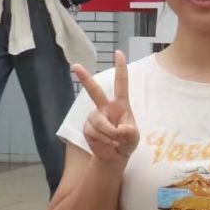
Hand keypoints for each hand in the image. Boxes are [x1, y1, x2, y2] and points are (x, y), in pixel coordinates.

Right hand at [70, 51, 138, 165]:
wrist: (114, 156)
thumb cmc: (126, 142)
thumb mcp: (134, 139)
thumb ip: (130, 134)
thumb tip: (121, 130)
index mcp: (120, 104)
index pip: (121, 83)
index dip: (120, 68)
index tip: (118, 52)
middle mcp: (105, 107)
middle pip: (94, 91)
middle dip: (84, 78)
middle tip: (75, 66)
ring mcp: (95, 116)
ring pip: (98, 121)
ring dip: (109, 134)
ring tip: (115, 142)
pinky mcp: (87, 127)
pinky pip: (93, 132)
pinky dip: (103, 141)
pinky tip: (107, 144)